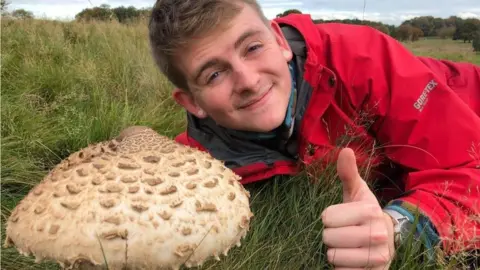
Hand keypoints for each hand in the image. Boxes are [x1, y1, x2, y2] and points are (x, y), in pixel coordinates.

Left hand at [321, 148, 394, 268]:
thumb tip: (345, 150)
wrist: (387, 241)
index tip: (341, 218)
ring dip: (335, 253)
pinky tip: (352, 261)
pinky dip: (341, 268)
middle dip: (330, 236)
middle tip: (343, 234)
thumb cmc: (364, 214)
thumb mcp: (357, 193)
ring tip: (348, 247)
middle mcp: (378, 234)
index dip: (329, 218)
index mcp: (370, 211)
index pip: (327, 217)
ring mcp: (378, 258)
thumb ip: (348, 174)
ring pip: (333, 257)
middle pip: (328, 238)